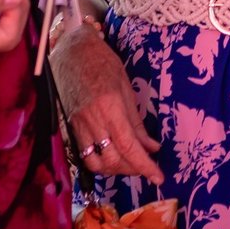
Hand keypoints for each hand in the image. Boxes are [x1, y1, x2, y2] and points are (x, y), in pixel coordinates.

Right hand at [50, 23, 163, 182]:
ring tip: (129, 163)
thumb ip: (137, 121)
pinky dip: (100, 162)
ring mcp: (79, 125)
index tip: (158, 177)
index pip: (128, 146)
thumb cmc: (103, 62)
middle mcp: (93, 120)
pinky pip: (84, 155)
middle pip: (112, 159)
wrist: (72, 51)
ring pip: (96, 163)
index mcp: (110, 107)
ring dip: (115, 169)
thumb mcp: (126, 87)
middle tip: (147, 167)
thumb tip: (151, 147)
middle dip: (132, 169)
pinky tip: (112, 156)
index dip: (144, 165)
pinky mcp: (71, 128)